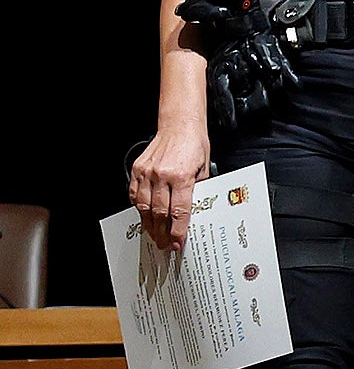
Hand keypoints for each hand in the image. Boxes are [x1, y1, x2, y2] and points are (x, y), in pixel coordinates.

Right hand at [130, 119, 213, 253]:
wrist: (179, 125)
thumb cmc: (194, 144)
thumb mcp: (204, 169)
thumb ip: (196, 190)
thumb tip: (192, 212)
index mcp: (182, 176)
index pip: (179, 211)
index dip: (177, 230)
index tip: (176, 242)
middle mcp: (162, 175)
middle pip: (160, 212)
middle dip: (162, 232)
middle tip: (164, 243)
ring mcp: (147, 172)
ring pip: (144, 206)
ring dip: (149, 223)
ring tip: (154, 234)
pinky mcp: (137, 169)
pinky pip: (134, 194)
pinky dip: (138, 207)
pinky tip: (144, 215)